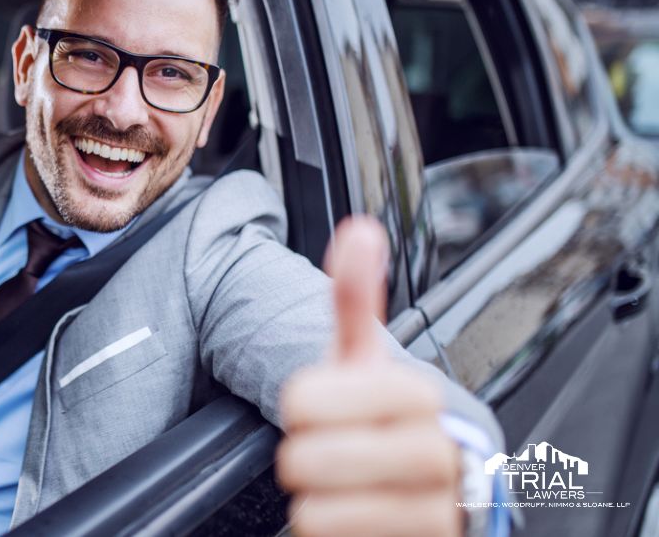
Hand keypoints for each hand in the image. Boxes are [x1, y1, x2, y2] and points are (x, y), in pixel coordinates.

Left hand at [277, 216, 461, 536]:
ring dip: (313, 499)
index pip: (301, 399)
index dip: (299, 407)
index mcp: (419, 395)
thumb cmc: (389, 425)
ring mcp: (434, 511)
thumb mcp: (368, 364)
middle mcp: (439, 454)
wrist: (435, 500)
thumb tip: (360, 231)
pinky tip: (354, 517)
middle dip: (304, 457)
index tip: (327, 409)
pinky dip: (326, 532)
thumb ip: (358, 302)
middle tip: (331, 452)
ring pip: (314, 509)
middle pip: (305, 457)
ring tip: (344, 487)